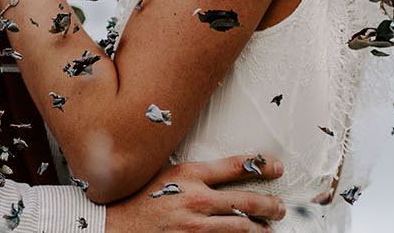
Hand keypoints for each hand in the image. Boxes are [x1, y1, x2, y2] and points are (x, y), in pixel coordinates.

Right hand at [105, 154, 286, 232]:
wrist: (114, 225)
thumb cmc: (137, 198)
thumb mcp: (165, 175)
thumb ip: (192, 174)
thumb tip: (220, 174)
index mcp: (190, 174)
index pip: (236, 165)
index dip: (261, 165)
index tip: (276, 167)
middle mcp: (197, 198)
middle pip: (246, 200)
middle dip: (269, 204)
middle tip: (279, 207)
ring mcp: (196, 225)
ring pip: (241, 226)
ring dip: (260, 228)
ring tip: (268, 229)